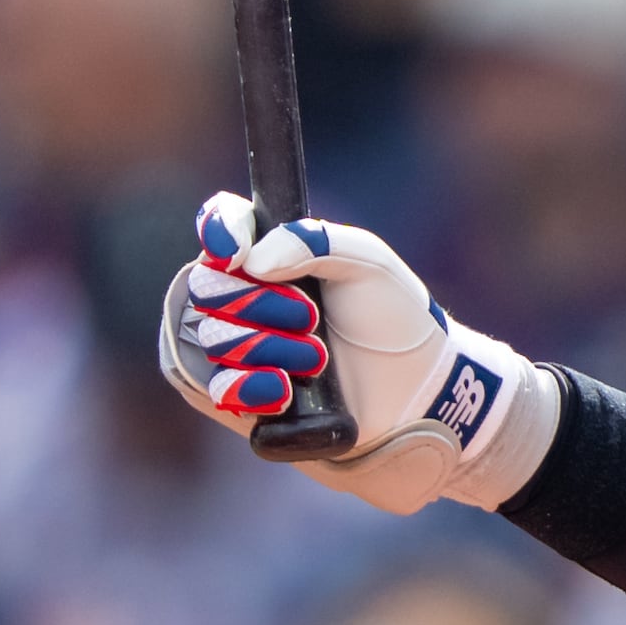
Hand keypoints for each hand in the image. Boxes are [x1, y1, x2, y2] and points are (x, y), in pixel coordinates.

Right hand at [162, 192, 554, 517]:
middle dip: (258, 303)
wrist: (418, 388)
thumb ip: (311, 240)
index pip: (222, 224)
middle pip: (207, 287)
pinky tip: (284, 390)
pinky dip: (250, 387)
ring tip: (318, 357)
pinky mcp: (244, 399)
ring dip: (269, 347)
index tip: (235, 250)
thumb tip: (251, 261)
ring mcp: (240, 349)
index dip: (218, 231)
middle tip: (311, 316)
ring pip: (214, 338)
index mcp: (273, 254)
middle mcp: (245, 298)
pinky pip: (216, 388)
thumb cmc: (393, 317)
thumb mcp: (366, 260)